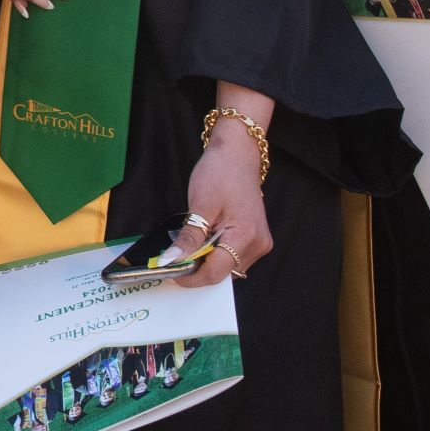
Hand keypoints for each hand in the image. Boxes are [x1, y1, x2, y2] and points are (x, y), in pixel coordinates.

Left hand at [169, 121, 271, 287]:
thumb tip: (172, 261)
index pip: (216, 272)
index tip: (170, 272)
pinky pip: (232, 256)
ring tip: (187, 248)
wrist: (238, 153)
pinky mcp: (255, 238)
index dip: (191, 276)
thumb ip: (189, 238)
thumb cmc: (220, 173)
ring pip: (228, 267)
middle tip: (173, 261)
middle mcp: (258, 245)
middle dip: (197, 271)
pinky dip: (215, 254)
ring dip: (206, 263)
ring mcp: (259, 243)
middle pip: (223, 273)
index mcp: (246, 236)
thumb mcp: (200, 206)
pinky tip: (201, 243)